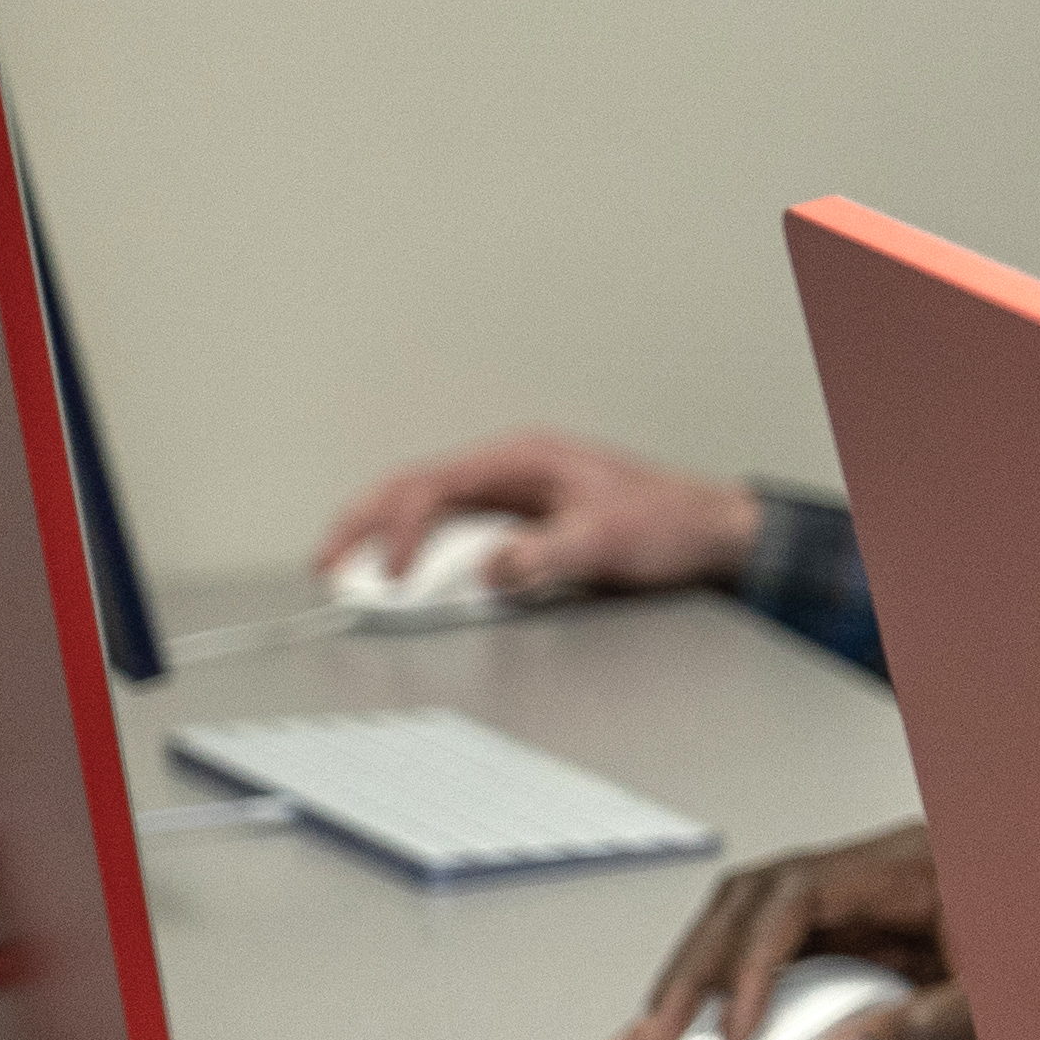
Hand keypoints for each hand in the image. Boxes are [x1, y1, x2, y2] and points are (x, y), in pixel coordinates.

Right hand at [322, 429, 765, 601]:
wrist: (713, 532)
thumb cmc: (671, 522)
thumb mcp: (609, 539)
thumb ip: (546, 554)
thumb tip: (491, 569)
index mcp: (523, 458)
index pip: (435, 485)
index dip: (399, 529)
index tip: (388, 574)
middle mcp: (511, 471)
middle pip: (415, 489)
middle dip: (364, 523)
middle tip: (326, 563)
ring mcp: (513, 497)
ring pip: (429, 511)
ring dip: (387, 538)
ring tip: (350, 574)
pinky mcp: (521, 525)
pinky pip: (457, 535)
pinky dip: (424, 555)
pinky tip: (408, 581)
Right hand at [591, 821, 975, 1039]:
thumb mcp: (1000, 995)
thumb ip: (924, 1028)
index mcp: (903, 867)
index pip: (793, 900)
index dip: (750, 966)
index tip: (733, 1033)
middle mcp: (870, 871)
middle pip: (749, 904)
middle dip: (689, 977)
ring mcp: (860, 895)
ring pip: (750, 920)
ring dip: (697, 979)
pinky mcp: (860, 925)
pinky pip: (780, 944)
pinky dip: (737, 985)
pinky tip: (705, 1027)